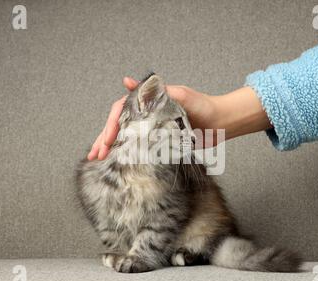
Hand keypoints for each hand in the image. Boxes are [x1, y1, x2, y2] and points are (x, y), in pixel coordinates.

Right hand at [87, 77, 270, 160]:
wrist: (222, 123)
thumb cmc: (204, 106)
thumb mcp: (181, 96)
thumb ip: (157, 92)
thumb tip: (127, 81)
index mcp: (149, 102)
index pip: (122, 111)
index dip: (112, 125)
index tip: (107, 140)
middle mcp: (148, 115)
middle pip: (120, 126)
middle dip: (104, 139)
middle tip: (95, 154)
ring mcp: (152, 129)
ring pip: (126, 137)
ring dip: (110, 147)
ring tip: (97, 159)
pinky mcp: (160, 142)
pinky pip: (138, 147)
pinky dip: (125, 154)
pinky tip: (115, 161)